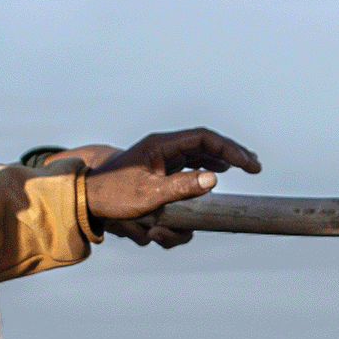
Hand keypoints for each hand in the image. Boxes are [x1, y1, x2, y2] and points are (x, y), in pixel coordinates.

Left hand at [71, 127, 260, 248]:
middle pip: (205, 144)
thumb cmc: (112, 195)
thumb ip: (182, 186)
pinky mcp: (157, 172)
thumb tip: (214, 178)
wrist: (84, 198)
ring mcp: (160, 159)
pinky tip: (215, 176)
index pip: (203, 139)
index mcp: (161, 146)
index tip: (248, 165)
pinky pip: (186, 168)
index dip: (229, 149)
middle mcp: (163, 148)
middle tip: (254, 165)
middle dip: (230, 153)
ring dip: (219, 161)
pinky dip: (203, 171)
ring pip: (198, 155)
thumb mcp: (149, 194)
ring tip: (241, 167)